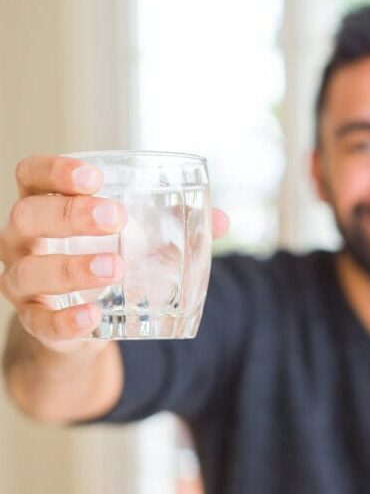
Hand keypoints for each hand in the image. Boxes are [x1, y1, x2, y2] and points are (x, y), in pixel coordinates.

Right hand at [0, 155, 228, 350]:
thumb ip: (175, 225)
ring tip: (114, 268)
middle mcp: (24, 242)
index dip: (55, 170)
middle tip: (115, 217)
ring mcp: (25, 283)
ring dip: (70, 268)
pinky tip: (92, 316)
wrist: (83, 322)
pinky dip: (66, 320)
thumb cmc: (107, 260)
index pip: (32, 175)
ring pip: (28, 271)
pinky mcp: (37, 323)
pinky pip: (40, 323)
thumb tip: (221, 219)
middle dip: (70, 214)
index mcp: (47, 207)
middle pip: (27, 216)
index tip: (94, 177)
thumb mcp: (138, 238)